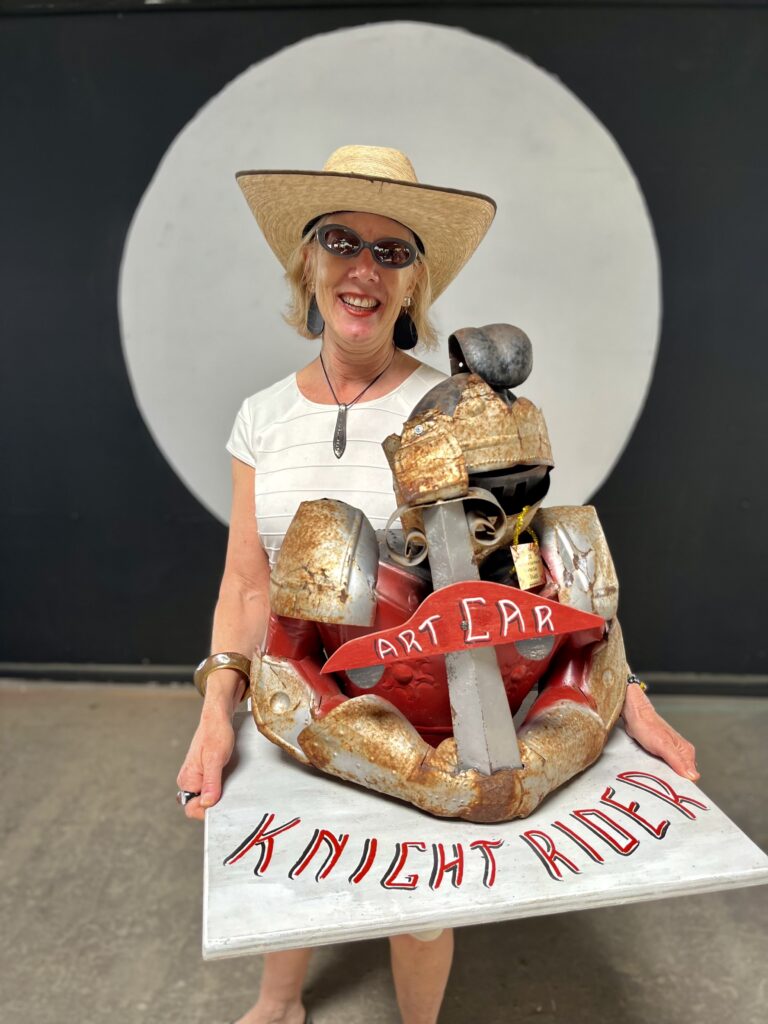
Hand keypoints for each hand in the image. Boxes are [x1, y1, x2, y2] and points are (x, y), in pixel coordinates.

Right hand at [176, 705, 235, 820]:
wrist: (218, 719)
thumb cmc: (216, 733)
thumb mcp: (215, 759)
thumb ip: (211, 782)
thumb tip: (207, 803)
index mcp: (186, 780)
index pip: (192, 809)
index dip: (208, 809)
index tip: (222, 799)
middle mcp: (188, 780)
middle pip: (200, 805)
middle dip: (215, 801)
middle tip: (227, 785)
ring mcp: (195, 777)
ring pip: (207, 797)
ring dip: (219, 792)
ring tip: (227, 777)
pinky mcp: (203, 773)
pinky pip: (211, 788)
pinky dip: (220, 786)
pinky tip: (227, 775)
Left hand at [621, 684, 698, 780]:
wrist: (633, 714)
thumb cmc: (647, 726)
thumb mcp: (663, 745)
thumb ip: (678, 760)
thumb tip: (693, 776)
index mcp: (686, 752)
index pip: (691, 777)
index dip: (683, 786)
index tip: (674, 792)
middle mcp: (681, 753)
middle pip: (681, 776)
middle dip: (673, 783)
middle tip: (661, 787)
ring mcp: (671, 753)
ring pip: (671, 772)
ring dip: (663, 777)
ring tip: (654, 780)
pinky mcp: (660, 753)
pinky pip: (661, 767)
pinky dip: (656, 771)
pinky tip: (650, 772)